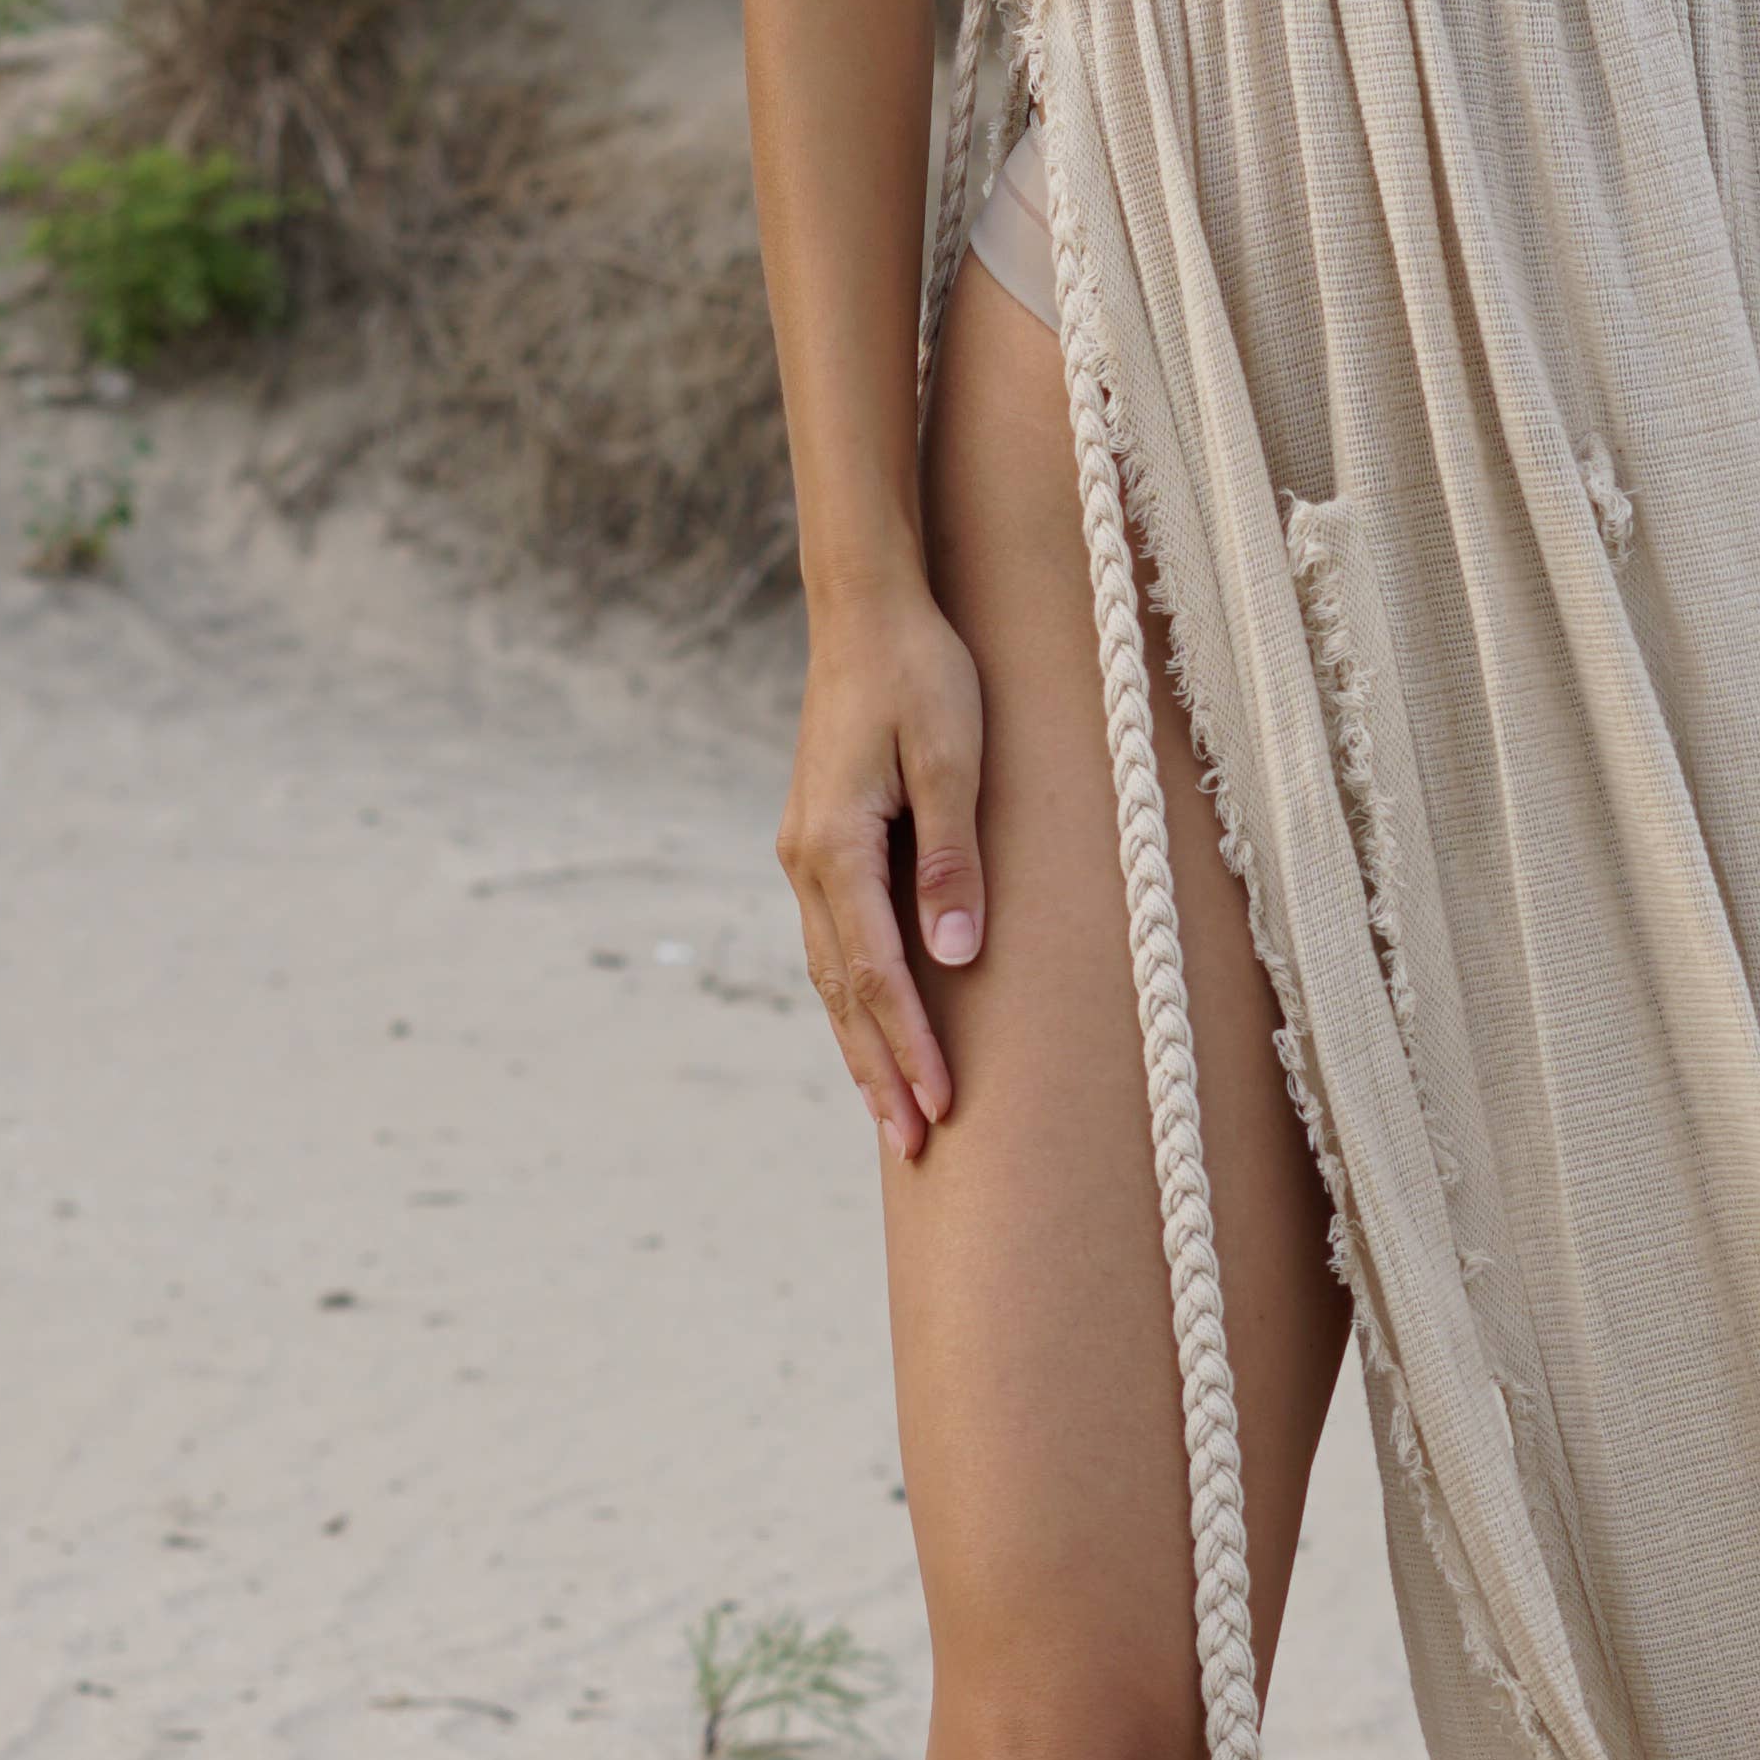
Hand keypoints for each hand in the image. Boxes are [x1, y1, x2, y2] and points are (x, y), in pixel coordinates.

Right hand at [781, 575, 987, 1160]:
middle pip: (841, 992)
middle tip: (912, 1147)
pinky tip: (874, 1028)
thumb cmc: (921, 675)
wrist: (867, 612)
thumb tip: (953, 956)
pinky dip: (852, 997)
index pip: (875, 973)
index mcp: (835, 846)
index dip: (909, 1045)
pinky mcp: (819, 844)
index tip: (940, 1105)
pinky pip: (833, 942)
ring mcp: (805, 855)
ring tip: (892, 1113)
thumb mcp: (954, 760)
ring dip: (861, 1045)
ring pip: (830, 974)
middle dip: (878, 1071)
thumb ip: (953, 858)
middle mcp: (806, 861)